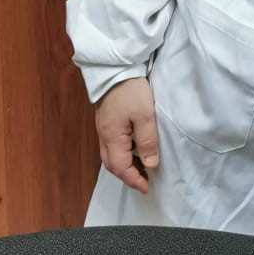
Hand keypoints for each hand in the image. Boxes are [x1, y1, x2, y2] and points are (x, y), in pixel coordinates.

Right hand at [96, 76, 158, 194]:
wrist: (115, 67)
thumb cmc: (131, 90)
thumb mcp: (145, 115)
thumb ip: (147, 141)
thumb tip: (150, 165)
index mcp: (112, 137)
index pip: (120, 168)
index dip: (134, 180)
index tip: (147, 188)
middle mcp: (103, 135)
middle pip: (111, 164)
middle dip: (127, 176)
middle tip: (144, 181)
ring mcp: (103, 127)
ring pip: (110, 155)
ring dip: (125, 165)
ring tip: (142, 168)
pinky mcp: (106, 119)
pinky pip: (112, 144)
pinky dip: (123, 153)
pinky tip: (135, 149)